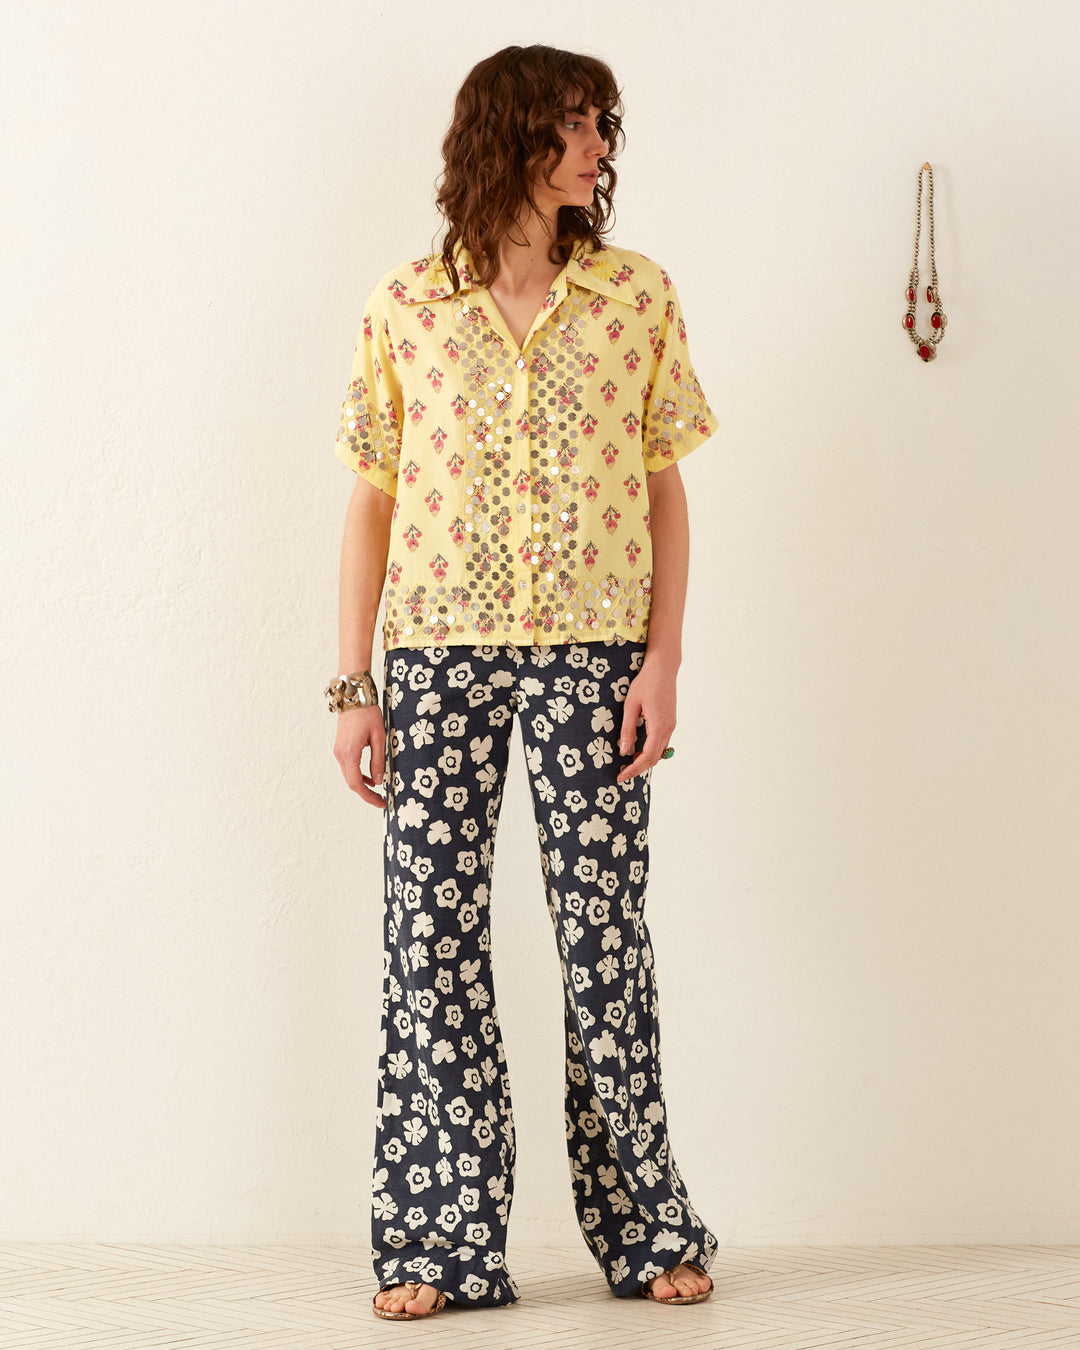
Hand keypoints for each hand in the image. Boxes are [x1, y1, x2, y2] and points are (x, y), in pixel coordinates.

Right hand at [333, 705, 386, 808]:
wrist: (353, 697)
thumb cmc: (367, 714)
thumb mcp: (379, 737)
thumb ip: (378, 760)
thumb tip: (378, 781)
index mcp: (350, 753)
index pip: (357, 783)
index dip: (369, 796)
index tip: (381, 803)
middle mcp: (340, 754)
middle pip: (351, 782)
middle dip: (366, 794)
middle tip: (381, 800)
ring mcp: (338, 752)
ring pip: (349, 776)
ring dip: (362, 785)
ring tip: (378, 791)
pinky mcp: (340, 748)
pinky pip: (348, 767)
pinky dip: (358, 775)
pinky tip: (370, 777)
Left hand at [616, 658, 676, 783]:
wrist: (663, 668)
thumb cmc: (645, 683)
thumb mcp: (631, 705)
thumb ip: (628, 729)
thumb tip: (624, 751)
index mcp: (658, 726)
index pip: (647, 756)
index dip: (634, 769)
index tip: (621, 776)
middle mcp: (668, 728)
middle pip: (655, 758)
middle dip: (638, 768)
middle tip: (622, 774)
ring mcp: (671, 725)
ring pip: (659, 752)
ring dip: (644, 760)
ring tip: (627, 763)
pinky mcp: (669, 722)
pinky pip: (661, 743)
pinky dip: (650, 751)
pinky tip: (637, 749)